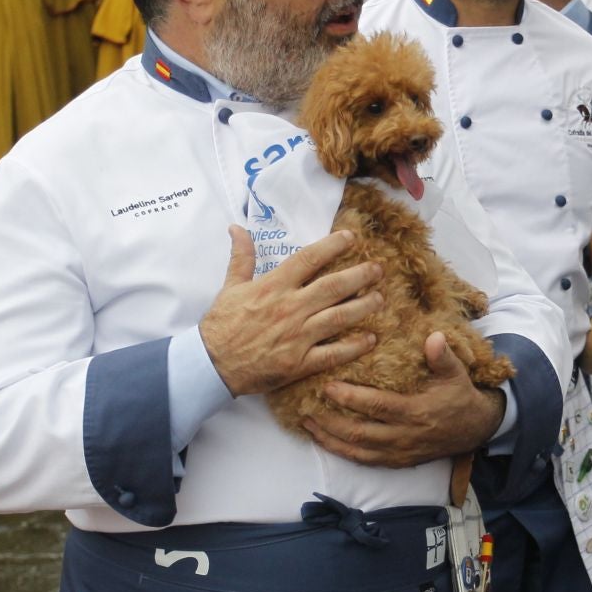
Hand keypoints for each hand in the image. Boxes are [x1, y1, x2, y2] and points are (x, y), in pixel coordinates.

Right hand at [199, 226, 383, 397]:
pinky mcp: (299, 362)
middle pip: (333, 286)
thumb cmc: (221, 324)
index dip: (333, 246)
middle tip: (379, 269)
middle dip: (360, 275)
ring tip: (380, 298)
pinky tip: (370, 338)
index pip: (309, 259)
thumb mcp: (230, 286)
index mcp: (273, 286)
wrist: (211, 364)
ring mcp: (297, 336)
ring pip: (339, 317)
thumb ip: (241, 256)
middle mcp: (290, 308)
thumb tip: (237, 228)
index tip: (351, 237)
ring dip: (363, 306)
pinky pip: (333, 353)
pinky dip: (353, 346)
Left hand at [305, 332, 506, 467]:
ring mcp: (398, 452)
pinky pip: (363, 460)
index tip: (327, 386)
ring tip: (307, 423)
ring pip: (357, 450)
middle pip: (358, 432)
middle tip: (305, 407)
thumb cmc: (459, 396)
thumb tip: (434, 337)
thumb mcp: (456, 373)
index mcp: (415, 412)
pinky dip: (341, 451)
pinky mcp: (396, 461)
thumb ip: (443, 356)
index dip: (350, 398)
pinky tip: (324, 440)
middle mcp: (403, 436)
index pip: (377, 406)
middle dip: (329, 421)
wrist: (474, 429)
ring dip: (329, 439)